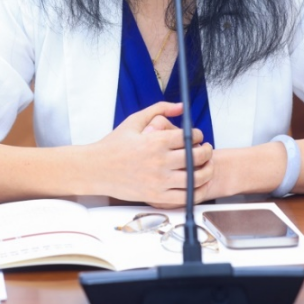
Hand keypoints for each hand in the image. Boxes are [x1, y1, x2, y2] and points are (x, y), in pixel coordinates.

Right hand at [88, 101, 211, 207]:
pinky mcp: (156, 196)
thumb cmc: (113, 145)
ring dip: (207, 171)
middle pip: (197, 157)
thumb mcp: (134, 121)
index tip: (197, 136)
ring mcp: (159, 181)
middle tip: (206, 149)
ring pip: (196, 178)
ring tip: (206, 166)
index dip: (198, 135)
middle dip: (207, 151)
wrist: (96, 169)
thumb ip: (159, 109)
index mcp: (155, 141)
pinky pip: (186, 196)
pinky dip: (197, 191)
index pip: (189, 137)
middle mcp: (159, 161)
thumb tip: (181, 106)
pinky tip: (197, 184)